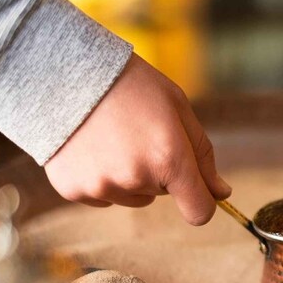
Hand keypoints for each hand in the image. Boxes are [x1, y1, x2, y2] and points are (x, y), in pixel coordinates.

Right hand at [44, 54, 230, 224]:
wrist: (61, 70)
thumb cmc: (129, 85)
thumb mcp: (177, 109)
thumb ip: (203, 156)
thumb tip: (221, 193)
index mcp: (169, 158)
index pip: (199, 211)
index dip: (203, 202)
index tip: (198, 190)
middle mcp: (136, 179)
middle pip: (162, 196)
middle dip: (159, 172)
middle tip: (138, 134)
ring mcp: (102, 186)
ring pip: (132, 196)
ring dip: (129, 176)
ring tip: (112, 137)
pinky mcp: (73, 190)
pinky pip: (102, 195)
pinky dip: (100, 176)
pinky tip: (90, 145)